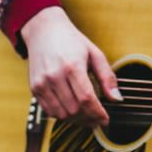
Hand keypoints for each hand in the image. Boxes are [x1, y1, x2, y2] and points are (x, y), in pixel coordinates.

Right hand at [21, 8, 119, 126]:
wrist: (44, 31)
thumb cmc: (72, 41)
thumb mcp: (95, 54)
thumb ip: (107, 77)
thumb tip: (117, 99)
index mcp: (72, 65)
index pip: (86, 98)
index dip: (98, 113)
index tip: (106, 120)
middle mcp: (54, 76)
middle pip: (74, 109)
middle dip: (89, 118)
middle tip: (98, 118)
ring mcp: (42, 83)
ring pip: (61, 114)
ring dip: (76, 120)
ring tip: (87, 116)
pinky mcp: (34, 88)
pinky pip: (49, 111)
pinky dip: (62, 115)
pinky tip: (72, 110)